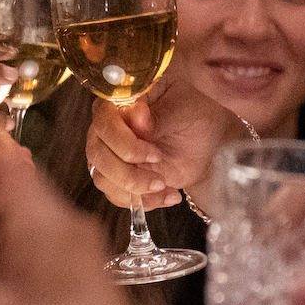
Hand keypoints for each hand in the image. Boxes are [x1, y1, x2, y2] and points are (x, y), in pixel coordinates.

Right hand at [87, 74, 243, 215]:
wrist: (207, 141)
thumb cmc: (193, 115)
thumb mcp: (182, 110)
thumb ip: (156, 116)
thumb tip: (136, 114)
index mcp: (119, 103)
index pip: (103, 122)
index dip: (124, 143)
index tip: (155, 154)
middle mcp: (107, 129)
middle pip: (98, 155)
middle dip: (128, 173)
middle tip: (160, 176)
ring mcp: (111, 154)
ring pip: (103, 178)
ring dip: (134, 189)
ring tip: (164, 186)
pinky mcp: (120, 177)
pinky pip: (117, 195)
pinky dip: (143, 201)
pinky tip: (168, 194)